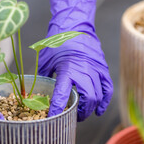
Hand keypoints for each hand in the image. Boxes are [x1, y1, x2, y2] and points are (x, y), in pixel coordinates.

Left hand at [39, 0, 112, 120]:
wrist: (75, 25)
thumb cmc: (58, 41)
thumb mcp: (46, 58)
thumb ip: (43, 75)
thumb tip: (35, 90)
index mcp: (67, 69)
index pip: (62, 95)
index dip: (57, 109)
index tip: (53, 118)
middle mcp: (83, 71)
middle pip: (86, 99)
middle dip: (79, 112)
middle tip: (71, 116)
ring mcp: (96, 70)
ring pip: (97, 96)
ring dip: (90, 108)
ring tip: (82, 114)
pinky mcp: (103, 68)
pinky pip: (107, 89)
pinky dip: (104, 101)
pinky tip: (99, 110)